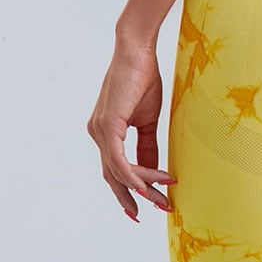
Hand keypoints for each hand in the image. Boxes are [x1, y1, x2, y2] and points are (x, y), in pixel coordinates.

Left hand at [86, 40, 173, 220]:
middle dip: (136, 198)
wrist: (137, 52)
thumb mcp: (149, 121)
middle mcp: (97, 134)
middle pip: (115, 177)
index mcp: (105, 133)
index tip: (154, 203)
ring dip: (145, 188)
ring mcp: (99, 131)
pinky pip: (119, 161)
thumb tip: (154, 172)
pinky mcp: (107, 126)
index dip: (133, 190)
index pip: (117, 170)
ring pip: (119, 172)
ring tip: (165, 197)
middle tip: (161, 209)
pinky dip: (133, 177)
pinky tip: (147, 188)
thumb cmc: (143, 79)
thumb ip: (148, 148)